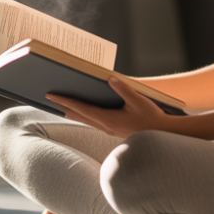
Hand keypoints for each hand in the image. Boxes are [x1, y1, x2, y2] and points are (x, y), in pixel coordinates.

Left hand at [46, 76, 169, 138]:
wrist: (163, 135)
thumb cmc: (151, 118)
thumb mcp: (138, 101)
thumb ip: (123, 89)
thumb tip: (109, 79)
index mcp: (108, 119)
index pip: (81, 108)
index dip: (65, 101)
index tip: (52, 96)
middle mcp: (106, 126)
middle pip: (80, 116)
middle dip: (65, 107)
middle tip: (51, 99)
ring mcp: (109, 130)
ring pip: (87, 120)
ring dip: (74, 112)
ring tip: (63, 106)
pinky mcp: (114, 130)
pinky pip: (95, 122)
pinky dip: (86, 115)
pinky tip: (85, 112)